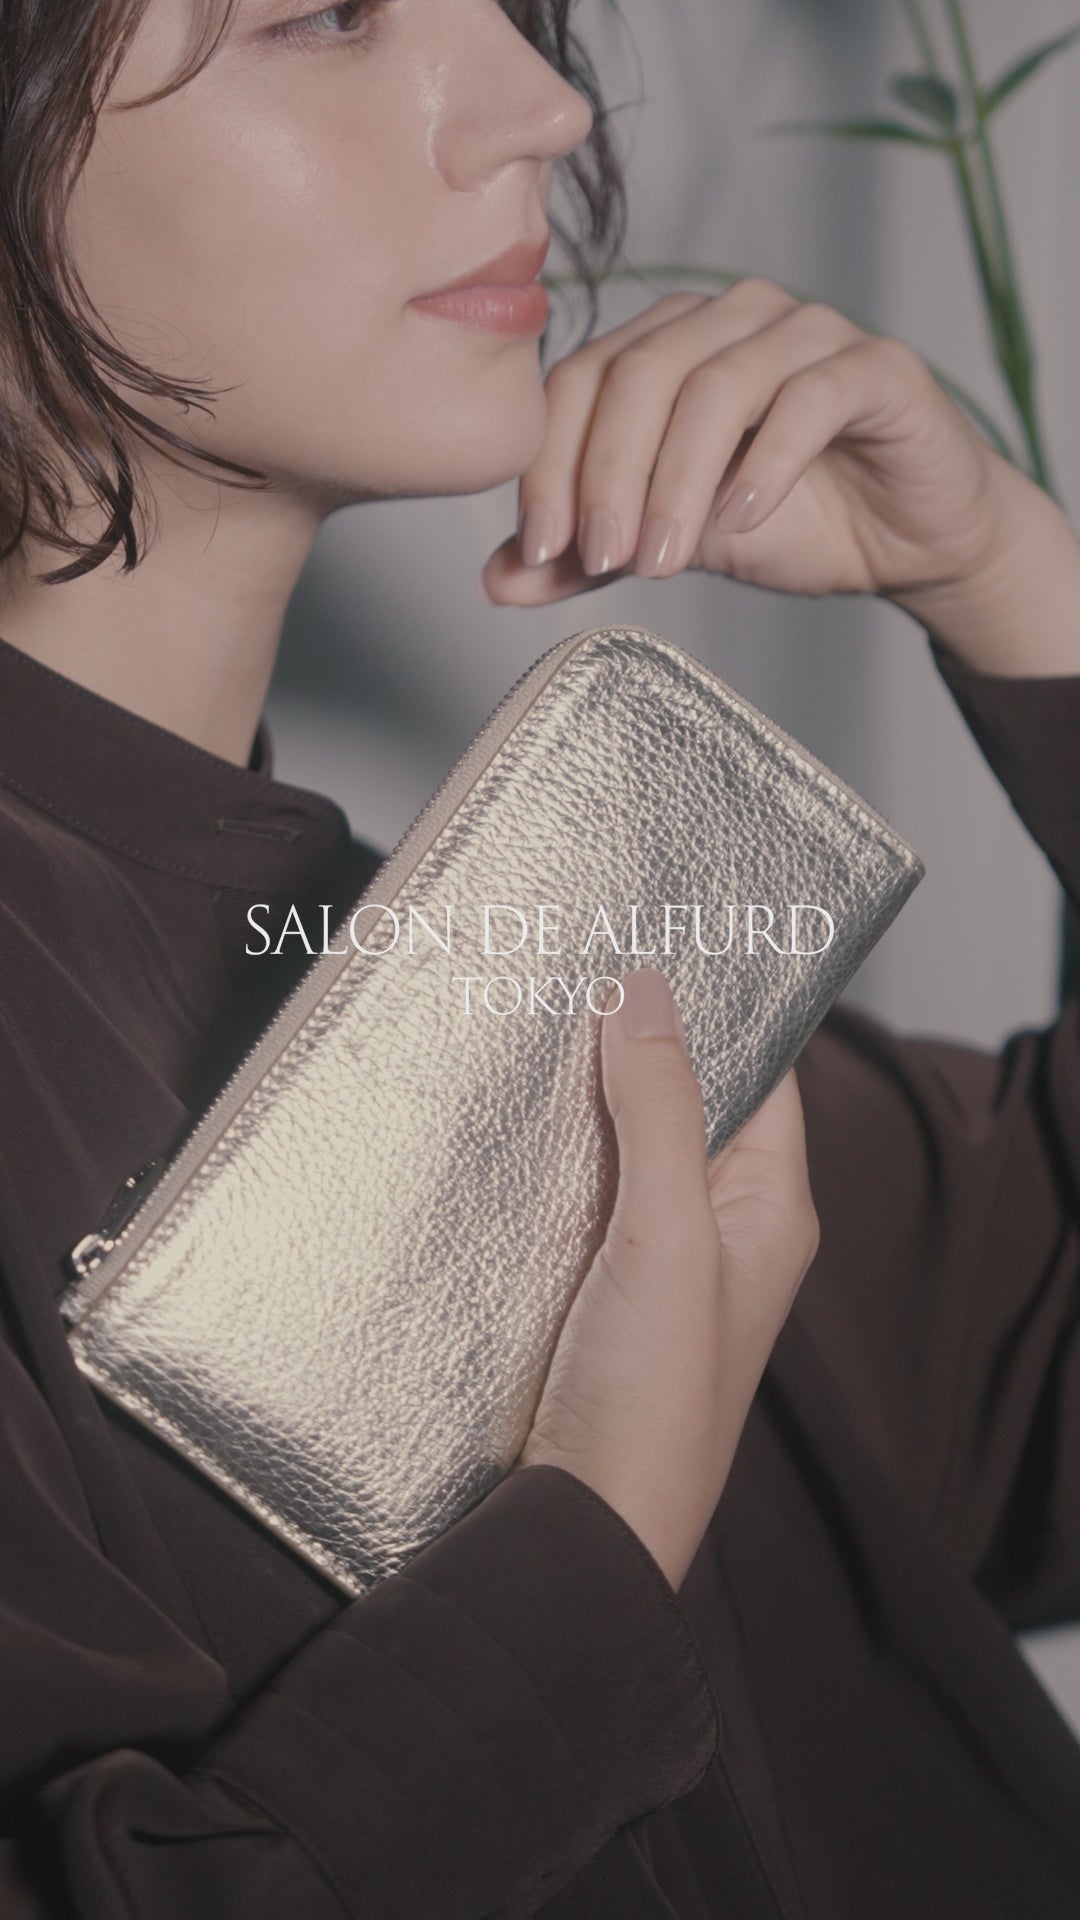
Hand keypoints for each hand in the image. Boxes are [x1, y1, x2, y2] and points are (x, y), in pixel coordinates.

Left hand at [482, 279, 1079, 676]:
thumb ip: (585, 556)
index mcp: (669, 343)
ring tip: (662, 559)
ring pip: (719, 384)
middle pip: (641, 373)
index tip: (544, 548)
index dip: (553, 464)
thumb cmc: (791, 520)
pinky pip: (810, 397)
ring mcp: (808, 330)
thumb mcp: (668, 543)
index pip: (582, 380)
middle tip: (601, 559)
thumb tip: (495, 580)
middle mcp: (732, 316)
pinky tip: (742, 520)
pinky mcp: (876, 364)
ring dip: (679, 481)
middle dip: (609, 474)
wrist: (905, 541)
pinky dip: (766, 463)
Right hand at [515, 967, 818, 1591]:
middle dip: (630, 1040)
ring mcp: (649, 1255)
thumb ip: (663, 1108)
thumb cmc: (654, 1397)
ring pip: (620, 1143)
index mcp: (770, 1206)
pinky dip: (543, 1152)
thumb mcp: (668, 1234)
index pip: (763, 1072)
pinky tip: (497, 1113)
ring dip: (578, 1095)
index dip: (717, 1005)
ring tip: (520, 1014)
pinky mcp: (587, 1284)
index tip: (654, 935)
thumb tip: (646, 988)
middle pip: (685, 1101)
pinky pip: (572, 1192)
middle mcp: (718, 1224)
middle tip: (566, 958)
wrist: (580, 1528)